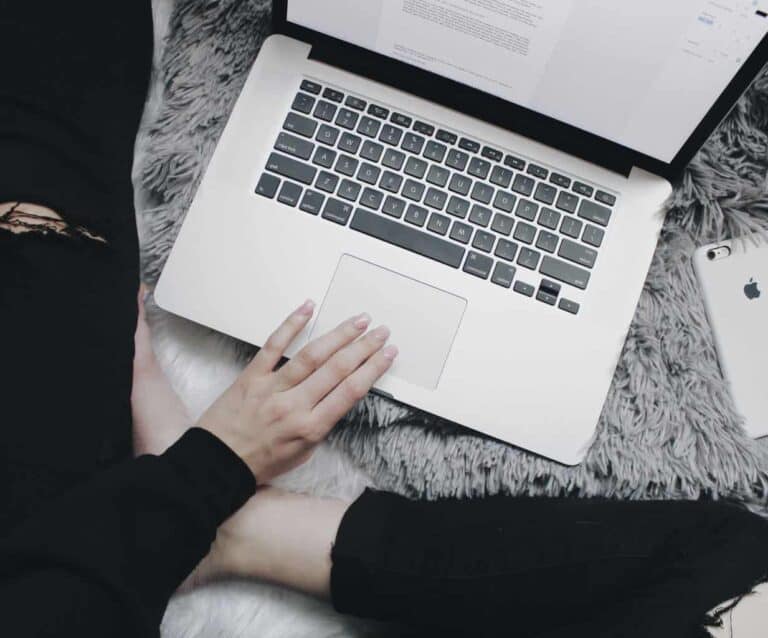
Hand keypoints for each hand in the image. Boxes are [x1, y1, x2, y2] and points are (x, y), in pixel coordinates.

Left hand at [197, 300, 396, 482]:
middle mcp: (294, 406)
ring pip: (312, 355)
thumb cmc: (260, 461)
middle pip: (337, 369)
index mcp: (310, 427)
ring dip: (338, 335)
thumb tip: (341, 396)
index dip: (373, 369)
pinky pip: (273, 345)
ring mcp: (272, 388)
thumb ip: (322, 424)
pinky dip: (291, 324)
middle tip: (380, 331)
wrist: (217, 464)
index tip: (388, 353)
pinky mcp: (252, 376)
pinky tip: (307, 309)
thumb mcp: (303, 453)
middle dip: (363, 347)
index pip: (350, 391)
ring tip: (357, 321)